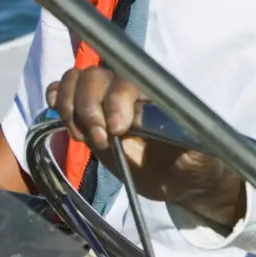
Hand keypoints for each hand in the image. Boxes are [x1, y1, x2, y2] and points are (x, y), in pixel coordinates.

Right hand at [47, 67, 244, 230]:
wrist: (177, 180)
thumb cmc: (193, 161)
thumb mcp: (198, 152)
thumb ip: (186, 136)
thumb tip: (167, 123)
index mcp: (154, 92)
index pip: (128, 79)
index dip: (116, 98)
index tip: (117, 129)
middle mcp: (126, 91)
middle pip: (95, 76)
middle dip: (89, 107)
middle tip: (99, 140)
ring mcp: (104, 101)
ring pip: (76, 80)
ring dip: (70, 106)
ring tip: (84, 137)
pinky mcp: (87, 117)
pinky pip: (63, 92)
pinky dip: (57, 99)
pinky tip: (62, 117)